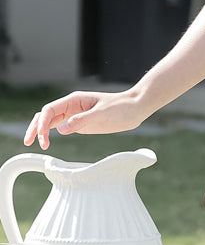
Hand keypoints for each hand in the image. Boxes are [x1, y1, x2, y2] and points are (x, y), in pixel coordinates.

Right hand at [24, 89, 147, 150]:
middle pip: (46, 115)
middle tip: (29, 142)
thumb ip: (82, 121)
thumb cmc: (122, 108)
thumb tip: (62, 129)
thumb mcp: (102, 114)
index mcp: (74, 100)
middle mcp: (72, 106)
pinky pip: (61, 127)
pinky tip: (46, 142)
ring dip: (41, 131)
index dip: (42, 123)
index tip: (43, 138)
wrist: (136, 108)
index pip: (50, 110)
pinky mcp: (81, 123)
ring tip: (35, 144)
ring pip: (52, 121)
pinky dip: (51, 133)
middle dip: (36, 127)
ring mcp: (75, 115)